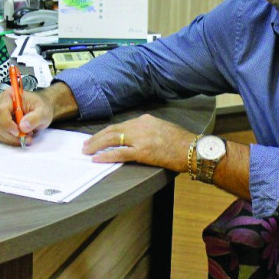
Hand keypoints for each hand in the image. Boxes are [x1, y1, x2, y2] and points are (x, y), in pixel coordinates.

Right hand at [0, 88, 54, 145]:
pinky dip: (10, 139)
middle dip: (11, 134)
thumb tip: (22, 127)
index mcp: (9, 95)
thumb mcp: (43, 112)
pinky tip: (20, 136)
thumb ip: (34, 119)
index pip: (1, 110)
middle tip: (26, 137)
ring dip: (12, 138)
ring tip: (26, 136)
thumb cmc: (40, 107)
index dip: (8, 124)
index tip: (19, 132)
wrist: (39, 109)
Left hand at [82, 114, 196, 171]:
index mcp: (145, 119)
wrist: (193, 149)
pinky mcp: (142, 151)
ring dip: (96, 145)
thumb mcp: (163, 128)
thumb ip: (148, 130)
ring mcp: (141, 138)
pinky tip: (96, 158)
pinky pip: (119, 153)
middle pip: (112, 130)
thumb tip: (135, 138)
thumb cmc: (182, 142)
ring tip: (86, 151)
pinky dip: (106, 155)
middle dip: (96, 138)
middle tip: (85, 145)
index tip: (97, 137)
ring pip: (112, 139)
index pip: (121, 125)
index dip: (106, 132)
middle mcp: (140, 125)